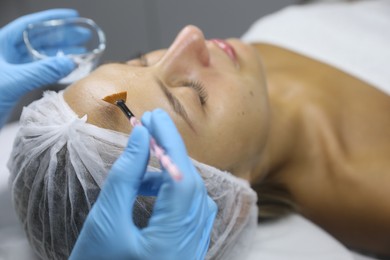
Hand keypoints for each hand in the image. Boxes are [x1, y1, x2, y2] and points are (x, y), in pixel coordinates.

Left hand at [0, 9, 78, 125]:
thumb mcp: (14, 81)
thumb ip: (42, 71)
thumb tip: (70, 62)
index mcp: (1, 45)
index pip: (30, 25)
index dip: (52, 18)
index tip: (72, 16)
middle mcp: (7, 54)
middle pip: (39, 39)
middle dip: (62, 36)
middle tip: (83, 36)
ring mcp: (12, 69)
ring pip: (41, 56)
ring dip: (61, 53)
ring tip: (81, 52)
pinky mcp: (16, 83)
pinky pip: (40, 71)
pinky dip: (55, 69)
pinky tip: (68, 70)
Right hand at [70, 109, 216, 259]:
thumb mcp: (105, 221)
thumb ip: (126, 176)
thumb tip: (142, 137)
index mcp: (174, 240)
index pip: (182, 177)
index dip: (170, 142)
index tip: (154, 116)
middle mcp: (192, 244)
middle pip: (191, 185)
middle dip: (171, 152)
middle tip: (150, 128)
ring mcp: (192, 248)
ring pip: (192, 196)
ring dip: (170, 173)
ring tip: (141, 167)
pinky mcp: (186, 249)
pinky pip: (189, 211)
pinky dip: (172, 193)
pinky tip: (151, 189)